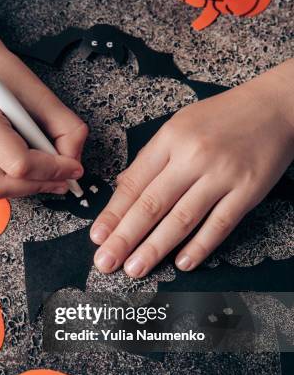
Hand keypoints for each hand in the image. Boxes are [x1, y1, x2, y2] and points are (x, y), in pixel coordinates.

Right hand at [0, 47, 87, 197]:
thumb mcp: (40, 92)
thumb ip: (65, 128)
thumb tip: (74, 165)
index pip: (19, 164)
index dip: (52, 171)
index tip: (74, 168)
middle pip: (1, 187)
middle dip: (38, 185)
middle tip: (63, 178)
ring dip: (27, 185)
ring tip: (47, 171)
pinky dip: (13, 179)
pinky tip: (26, 163)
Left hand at [91, 62, 293, 275]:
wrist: (275, 107)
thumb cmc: (224, 117)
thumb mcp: (180, 126)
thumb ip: (152, 158)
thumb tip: (123, 187)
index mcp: (171, 138)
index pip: (134, 182)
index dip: (113, 213)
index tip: (98, 236)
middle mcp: (193, 155)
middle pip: (152, 204)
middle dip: (125, 237)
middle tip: (106, 261)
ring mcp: (221, 174)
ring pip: (181, 218)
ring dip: (155, 247)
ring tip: (135, 267)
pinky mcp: (247, 190)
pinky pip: (219, 224)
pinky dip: (199, 246)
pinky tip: (182, 263)